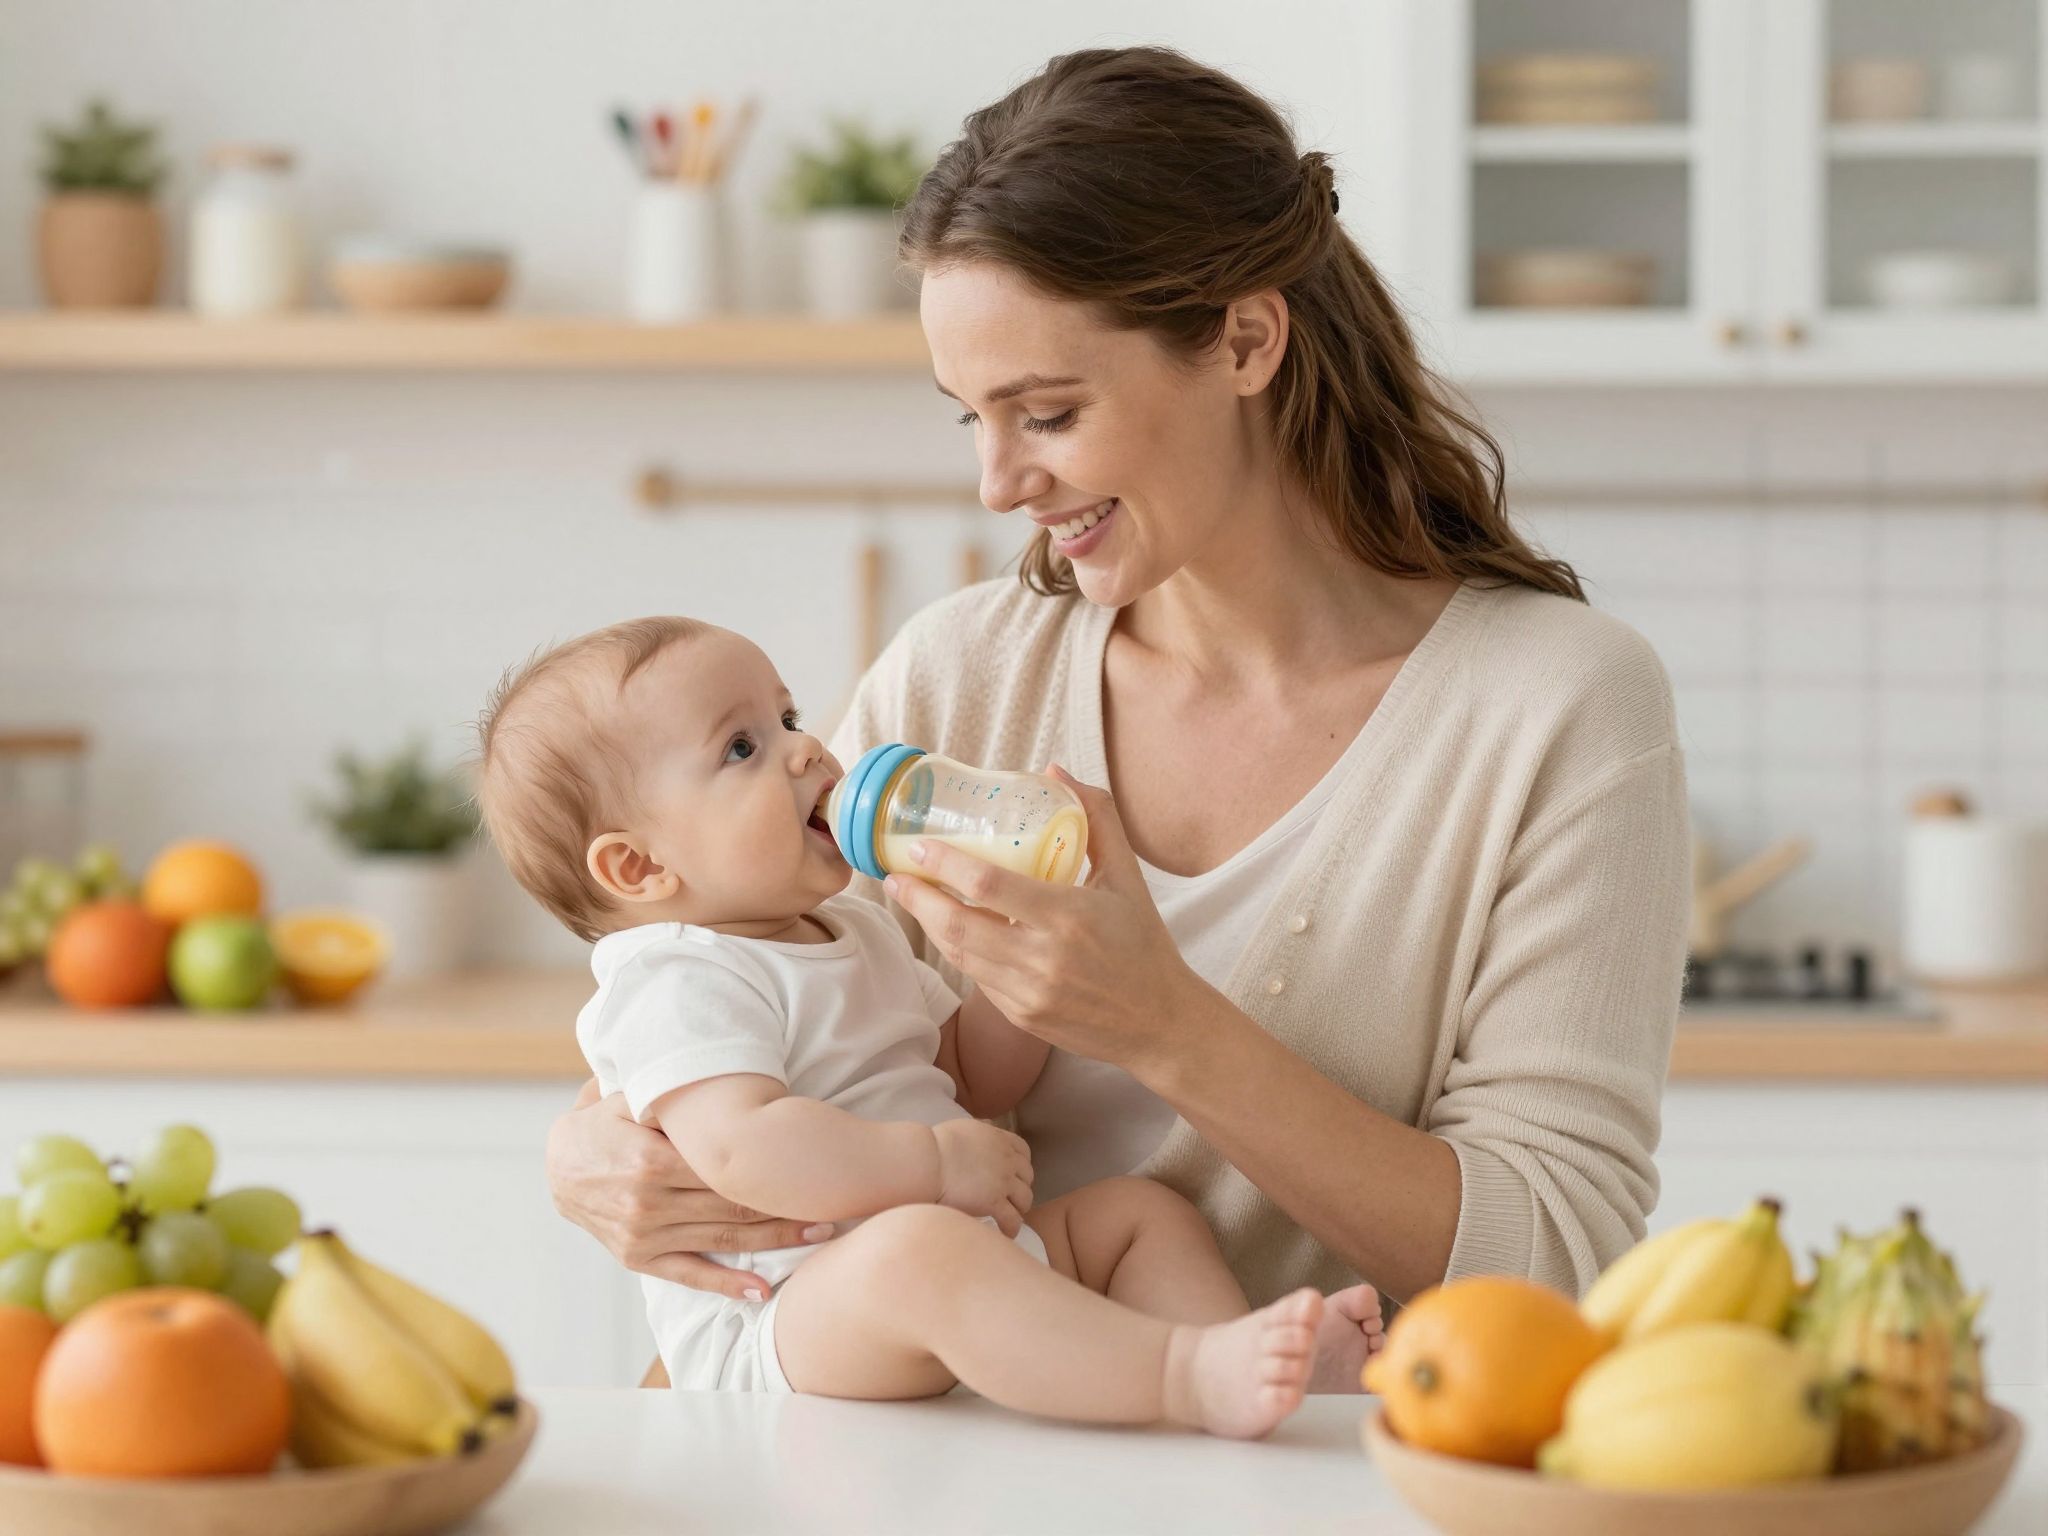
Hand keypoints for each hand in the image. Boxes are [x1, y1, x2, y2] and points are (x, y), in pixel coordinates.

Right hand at [546, 1079, 834, 1300]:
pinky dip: (725, 1285)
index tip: (814, 1172)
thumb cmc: (606, 1122)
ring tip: (818, 1237)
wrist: (560, 1165)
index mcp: (650, 1162)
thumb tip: (722, 1081)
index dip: (772, 1173)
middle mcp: (648, 1204)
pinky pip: (688, 1273)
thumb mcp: (631, 1099)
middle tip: (836, 1209)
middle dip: (786, 1209)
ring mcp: (644, 1236)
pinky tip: (760, 1292)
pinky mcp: (639, 1258)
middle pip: (733, 1207)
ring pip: (721, 1240)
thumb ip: (673, 1099)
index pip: (726, 1171)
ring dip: (773, 1243)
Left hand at [885, 767, 1205, 1076]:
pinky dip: (959, 949)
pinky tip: (950, 927)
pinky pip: (976, 977)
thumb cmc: (1143, 943)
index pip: (988, 886)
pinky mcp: (1021, 1016)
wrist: (1159, 1023)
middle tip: (896, 872)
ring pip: (959, 955)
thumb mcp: (1127, 875)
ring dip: (929, 923)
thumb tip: (1055, 771)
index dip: (945, 864)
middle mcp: (1043, 959)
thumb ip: (1096, 818)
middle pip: (958, 926)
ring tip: (911, 895)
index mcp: (1068, 917)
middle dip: (917, 898)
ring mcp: (1028, 993)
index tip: (919, 846)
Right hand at [930, 1118, 1033, 1235]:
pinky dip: (1012, 1228)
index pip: (1023, 1151)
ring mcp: (1003, 1182)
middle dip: (1022, 1186)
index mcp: (999, 1139)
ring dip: (1020, 1208)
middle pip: (1027, 1176)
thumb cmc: (938, 1144)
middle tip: (1012, 1197)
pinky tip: (1006, 1233)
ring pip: (1025, 1199)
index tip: (1016, 1173)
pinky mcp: (994, 1202)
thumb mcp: (966, 1126)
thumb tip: (987, 1126)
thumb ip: (981, 1129)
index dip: (1022, 1164)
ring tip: (1011, 1216)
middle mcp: (1007, 1159)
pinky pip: (1012, 1219)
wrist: (929, 1160)